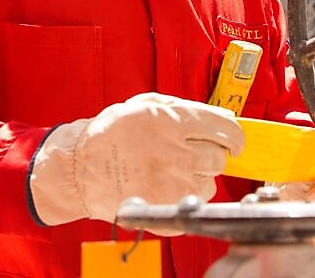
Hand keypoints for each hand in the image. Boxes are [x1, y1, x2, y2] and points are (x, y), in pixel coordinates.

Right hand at [29, 92, 243, 225]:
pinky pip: (194, 202)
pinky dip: (184, 195)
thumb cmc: (111, 134)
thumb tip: (220, 118)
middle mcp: (177, 153)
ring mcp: (173, 184)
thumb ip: (185, 109)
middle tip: (189, 153)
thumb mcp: (145, 106)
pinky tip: (163, 185)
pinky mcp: (167, 208)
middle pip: (219, 158)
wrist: (80, 168)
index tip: (234, 142)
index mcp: (174, 123)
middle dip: (209, 154)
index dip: (235, 137)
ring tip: (171, 170)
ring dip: (197, 176)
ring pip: (210, 182)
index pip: (226, 130)